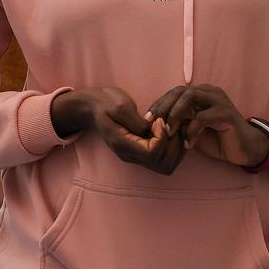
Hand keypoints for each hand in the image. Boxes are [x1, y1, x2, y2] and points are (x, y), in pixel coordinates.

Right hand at [51, 87, 184, 175]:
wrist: (92, 107)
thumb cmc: (106, 102)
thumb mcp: (121, 105)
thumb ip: (138, 122)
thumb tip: (155, 132)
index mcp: (122, 144)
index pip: (152, 153)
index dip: (162, 138)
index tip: (159, 120)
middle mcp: (130, 155)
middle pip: (163, 166)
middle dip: (174, 146)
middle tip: (171, 125)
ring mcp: (135, 156)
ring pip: (166, 166)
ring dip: (176, 148)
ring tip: (173, 128)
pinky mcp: (140, 153)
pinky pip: (162, 159)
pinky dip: (172, 147)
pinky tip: (169, 131)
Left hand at [147, 84, 268, 168]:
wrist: (245, 150)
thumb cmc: (217, 139)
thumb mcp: (192, 129)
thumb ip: (179, 121)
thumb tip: (155, 122)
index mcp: (200, 93)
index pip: (174, 92)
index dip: (158, 104)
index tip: (146, 120)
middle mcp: (209, 92)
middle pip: (179, 91)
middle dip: (163, 107)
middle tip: (153, 125)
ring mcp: (219, 100)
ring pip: (190, 97)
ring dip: (175, 114)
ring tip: (169, 131)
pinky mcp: (227, 114)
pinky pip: (203, 117)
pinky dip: (192, 130)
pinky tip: (188, 143)